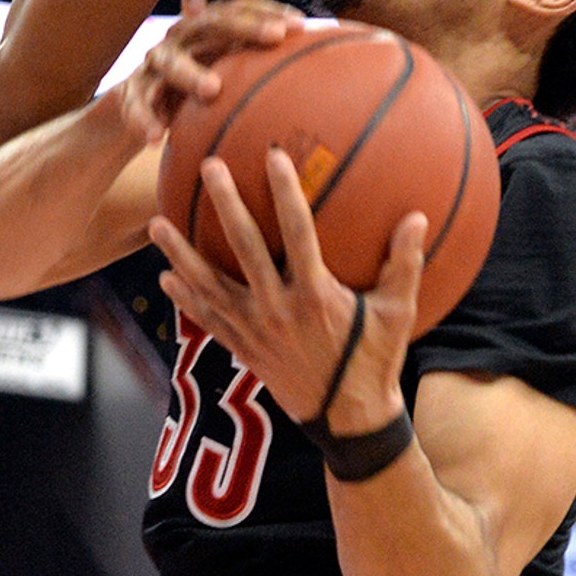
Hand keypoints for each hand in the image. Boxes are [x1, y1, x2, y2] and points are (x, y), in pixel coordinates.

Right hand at [119, 0, 302, 142]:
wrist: (136, 108)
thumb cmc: (193, 93)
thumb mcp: (223, 78)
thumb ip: (256, 73)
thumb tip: (316, 79)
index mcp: (205, 31)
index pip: (239, 10)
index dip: (269, 11)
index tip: (302, 25)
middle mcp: (180, 38)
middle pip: (210, 23)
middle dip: (243, 28)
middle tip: (274, 38)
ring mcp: (153, 63)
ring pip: (170, 62)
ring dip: (191, 74)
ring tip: (212, 89)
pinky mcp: (129, 91)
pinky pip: (136, 105)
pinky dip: (144, 120)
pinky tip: (155, 138)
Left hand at [147, 149, 424, 432]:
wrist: (346, 419)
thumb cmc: (375, 361)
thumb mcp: (398, 314)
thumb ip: (405, 264)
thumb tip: (419, 217)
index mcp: (315, 294)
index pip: (298, 232)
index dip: (285, 193)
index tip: (273, 156)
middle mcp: (277, 308)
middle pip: (243, 247)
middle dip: (226, 204)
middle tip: (208, 167)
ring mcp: (253, 329)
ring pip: (209, 284)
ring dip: (180, 254)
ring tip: (155, 224)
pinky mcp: (241, 348)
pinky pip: (206, 319)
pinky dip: (185, 299)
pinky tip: (165, 277)